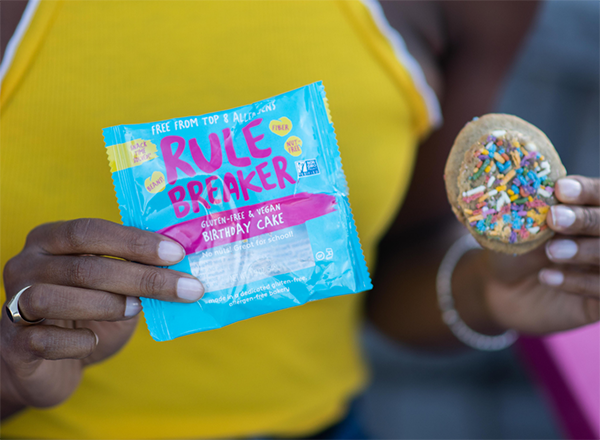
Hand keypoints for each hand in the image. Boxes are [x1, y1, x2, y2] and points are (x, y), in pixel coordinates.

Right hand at [0, 219, 202, 416]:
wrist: (49, 363)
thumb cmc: (89, 313)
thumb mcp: (114, 285)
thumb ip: (136, 269)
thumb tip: (185, 266)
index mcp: (50, 240)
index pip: (89, 231)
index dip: (134, 241)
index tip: (176, 253)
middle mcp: (26, 266)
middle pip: (84, 266)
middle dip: (142, 277)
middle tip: (185, 287)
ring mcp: (13, 305)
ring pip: (53, 298)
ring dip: (106, 304)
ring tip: (136, 309)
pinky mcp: (13, 346)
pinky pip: (43, 340)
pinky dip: (77, 341)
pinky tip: (93, 340)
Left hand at [482, 176, 599, 333]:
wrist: (499, 287)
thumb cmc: (514, 246)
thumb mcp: (522, 225)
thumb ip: (538, 207)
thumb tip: (547, 187)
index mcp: (589, 209)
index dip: (587, 191)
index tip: (560, 189)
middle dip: (585, 219)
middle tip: (554, 218)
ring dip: (583, 250)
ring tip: (550, 251)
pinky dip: (579, 282)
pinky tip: (546, 276)